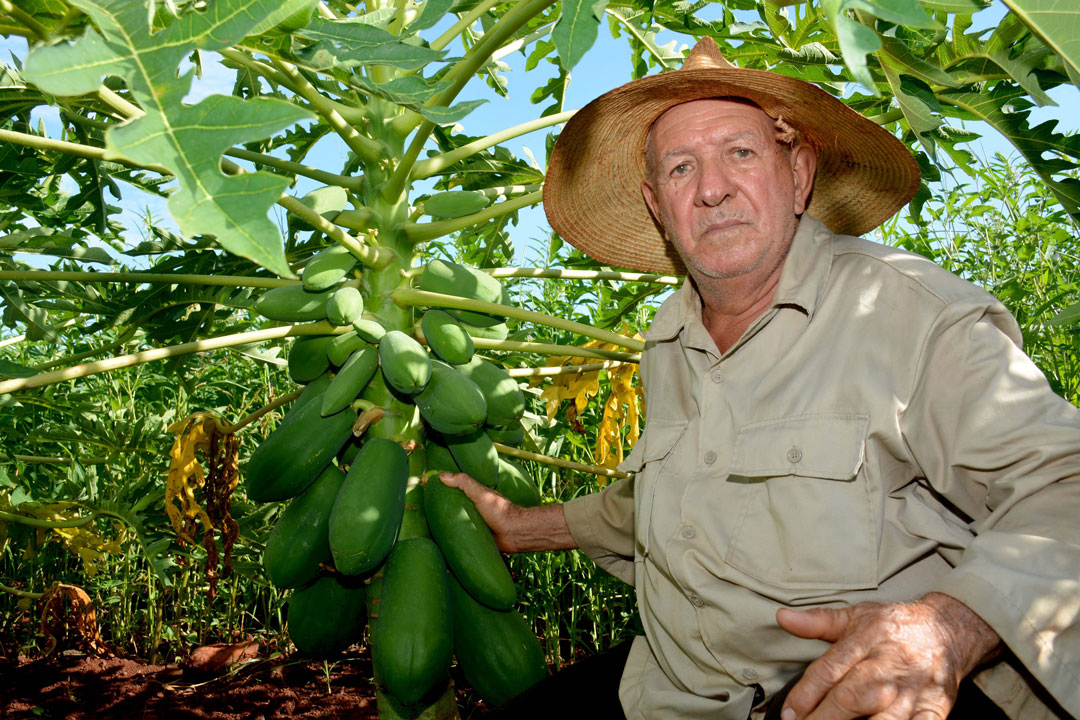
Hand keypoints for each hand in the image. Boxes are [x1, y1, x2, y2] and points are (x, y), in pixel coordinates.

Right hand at [435, 472, 577, 553]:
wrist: (515, 533)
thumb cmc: (499, 511)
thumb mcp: (480, 493)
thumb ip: (464, 482)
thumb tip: (441, 475)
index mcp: (471, 499)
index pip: (451, 495)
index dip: (438, 496)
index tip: (423, 498)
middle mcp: (470, 513)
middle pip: (449, 513)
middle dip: (437, 516)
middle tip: (419, 521)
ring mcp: (472, 528)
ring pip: (452, 529)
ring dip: (442, 532)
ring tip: (424, 536)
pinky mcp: (473, 542)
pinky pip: (459, 543)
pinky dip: (451, 544)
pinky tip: (438, 548)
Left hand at [776, 592, 999, 719]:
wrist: (948, 629)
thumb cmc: (894, 626)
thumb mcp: (856, 616)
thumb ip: (818, 621)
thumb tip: (782, 618)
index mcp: (867, 640)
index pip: (829, 670)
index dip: (805, 695)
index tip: (788, 713)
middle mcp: (889, 665)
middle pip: (851, 697)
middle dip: (824, 718)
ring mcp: (913, 690)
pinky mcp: (936, 708)